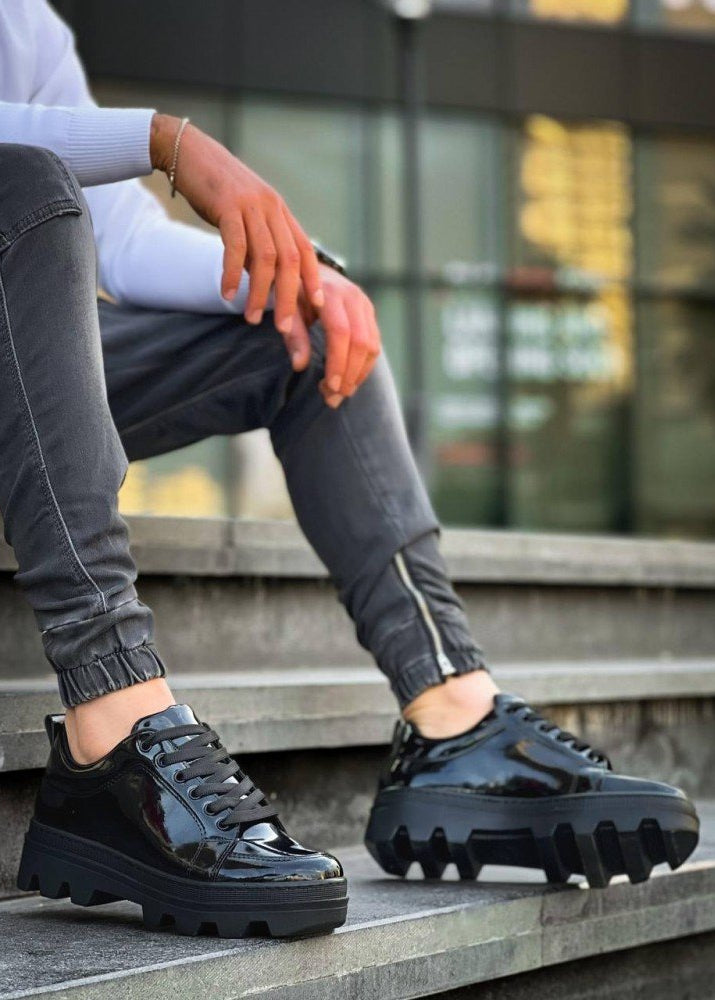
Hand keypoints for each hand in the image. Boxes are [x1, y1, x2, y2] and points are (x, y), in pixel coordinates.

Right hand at [150, 113, 323, 339]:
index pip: (305, 249)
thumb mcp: (243, 216)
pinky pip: (236, 245)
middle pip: (290, 260)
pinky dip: (233, 273)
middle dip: (289, 297)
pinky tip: (228, 294)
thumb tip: (262, 281)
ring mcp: (251, 205)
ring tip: (252, 318)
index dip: (312, 279)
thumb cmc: (214, 188)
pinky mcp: (227, 204)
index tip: (318, 306)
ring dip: (261, 292)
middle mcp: (271, 207)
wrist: (186, 150)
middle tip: (285, 328)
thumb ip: (256, 244)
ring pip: (266, 257)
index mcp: (279, 211)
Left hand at [296, 266, 381, 407]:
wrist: (310, 267)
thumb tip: (299, 365)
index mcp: (331, 293)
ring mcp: (365, 305)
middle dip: (349, 374)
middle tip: (333, 398)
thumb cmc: (294, 292)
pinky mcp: (370, 313)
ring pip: (372, 346)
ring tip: (338, 394)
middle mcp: (353, 297)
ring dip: (358, 375)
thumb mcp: (288, 308)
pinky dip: (363, 367)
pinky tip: (347, 381)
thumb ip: (294, 335)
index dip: (337, 362)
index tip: (329, 387)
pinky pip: (374, 344)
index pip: (341, 333)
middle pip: (361, 342)